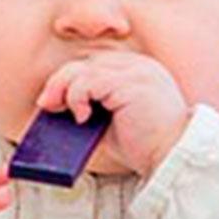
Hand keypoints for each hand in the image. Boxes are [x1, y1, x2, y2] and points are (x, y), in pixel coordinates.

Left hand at [36, 51, 190, 175]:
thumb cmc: (146, 144)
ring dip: (67, 92)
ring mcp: (136, 71)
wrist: (171, 156)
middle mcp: (138, 65)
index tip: (53, 101)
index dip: (70, 79)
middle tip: (47, 105)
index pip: (94, 64)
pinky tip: (83, 117)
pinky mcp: (130, 83)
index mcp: (137, 70)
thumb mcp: (112, 121)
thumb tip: (58, 107)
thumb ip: (93, 107)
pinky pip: (89, 82)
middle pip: (85, 62)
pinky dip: (78, 98)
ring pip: (83, 70)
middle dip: (60, 83)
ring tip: (70, 114)